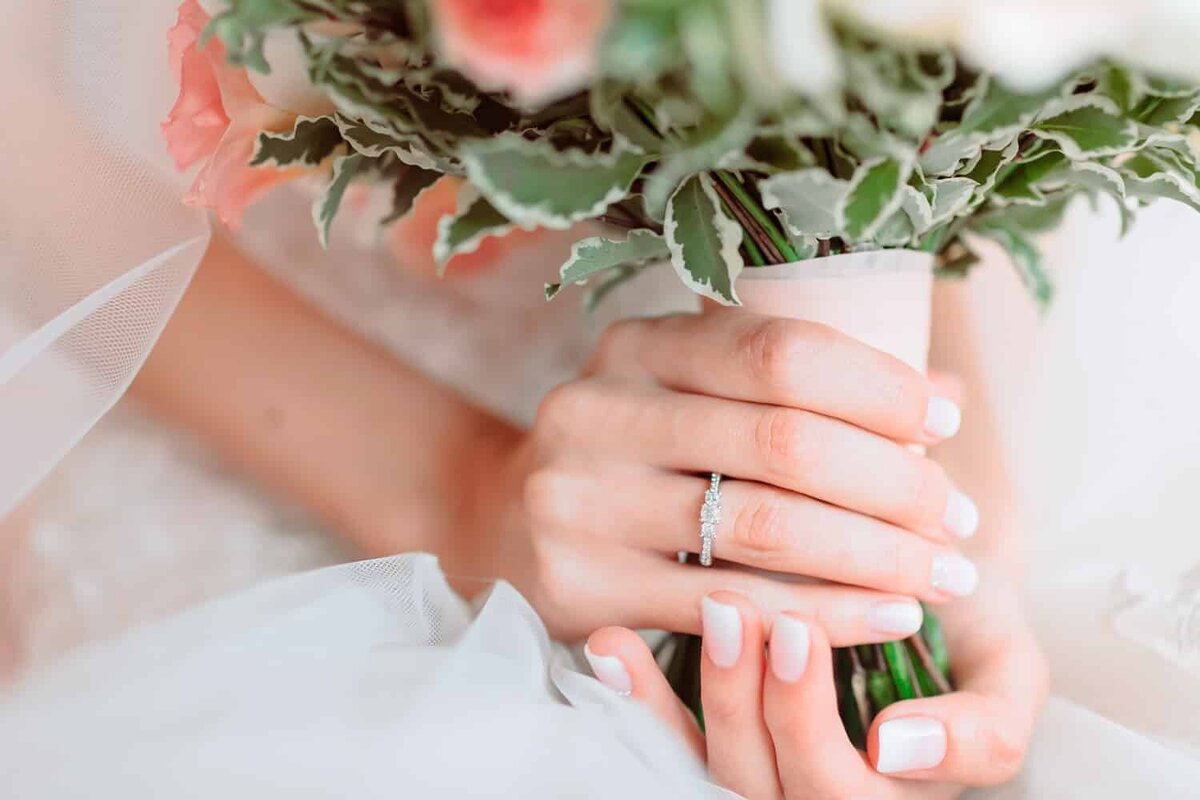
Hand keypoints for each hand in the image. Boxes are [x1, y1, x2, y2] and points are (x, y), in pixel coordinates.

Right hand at [471, 309, 979, 640]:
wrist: (504, 522)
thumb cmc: (634, 452)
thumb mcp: (695, 394)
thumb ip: (803, 390)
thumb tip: (943, 397)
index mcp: (636, 345)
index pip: (779, 349)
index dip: (879, 385)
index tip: (944, 424)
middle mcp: (599, 410)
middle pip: (783, 441)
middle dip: (896, 483)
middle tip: (958, 520)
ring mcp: (581, 499)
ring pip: (765, 528)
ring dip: (878, 556)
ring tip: (942, 574)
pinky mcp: (581, 584)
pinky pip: (731, 606)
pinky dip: (826, 616)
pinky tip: (886, 618)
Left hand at [586, 586, 1045, 798]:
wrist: (919, 580)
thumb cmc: (968, 627)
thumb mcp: (1009, 675)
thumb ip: (988, 726)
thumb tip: (896, 750)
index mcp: (896, 799)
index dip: (819, 732)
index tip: (825, 665)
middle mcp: (821, 794)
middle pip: (773, 787)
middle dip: (765, 705)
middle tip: (772, 617)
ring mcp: (761, 769)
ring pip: (715, 768)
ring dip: (709, 692)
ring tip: (719, 610)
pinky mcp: (712, 732)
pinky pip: (666, 737)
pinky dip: (637, 693)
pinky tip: (612, 644)